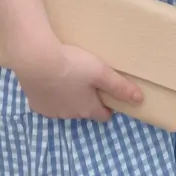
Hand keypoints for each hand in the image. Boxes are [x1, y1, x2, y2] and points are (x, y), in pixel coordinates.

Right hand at [8, 36, 144, 122]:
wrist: (36, 60)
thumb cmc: (72, 65)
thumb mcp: (100, 72)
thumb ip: (120, 86)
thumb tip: (140, 100)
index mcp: (87, 108)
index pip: (103, 115)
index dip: (108, 106)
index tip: (107, 95)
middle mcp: (70, 115)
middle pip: (83, 111)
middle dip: (86, 100)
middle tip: (86, 81)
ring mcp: (51, 112)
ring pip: (64, 107)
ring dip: (67, 97)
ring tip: (67, 78)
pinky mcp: (35, 104)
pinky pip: (47, 103)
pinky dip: (50, 95)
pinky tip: (49, 80)